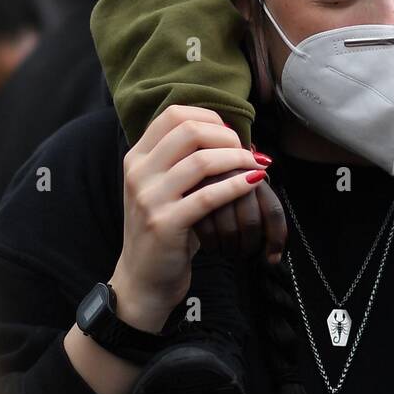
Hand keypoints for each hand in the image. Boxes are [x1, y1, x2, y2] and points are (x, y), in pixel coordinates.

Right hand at [111, 105, 269, 330]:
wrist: (142, 279)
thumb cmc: (164, 227)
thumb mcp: (164, 187)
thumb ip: (185, 160)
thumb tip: (231, 134)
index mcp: (137, 157)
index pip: (173, 114)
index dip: (209, 117)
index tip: (229, 134)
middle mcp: (138, 172)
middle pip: (189, 131)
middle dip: (227, 136)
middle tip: (246, 151)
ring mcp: (149, 198)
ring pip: (202, 160)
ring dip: (237, 159)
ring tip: (256, 165)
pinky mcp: (165, 223)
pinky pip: (208, 196)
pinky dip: (237, 185)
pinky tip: (254, 182)